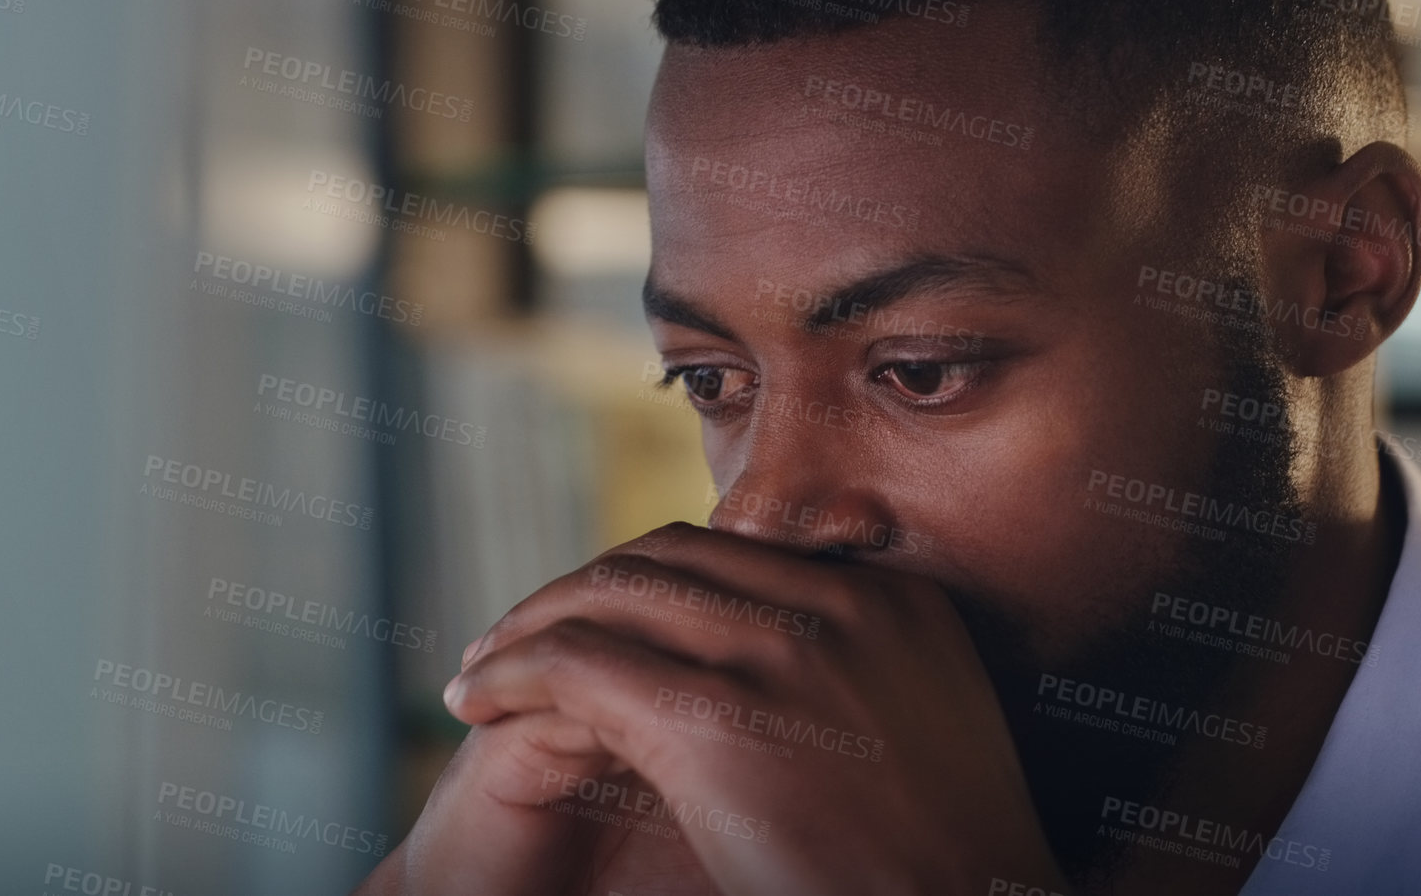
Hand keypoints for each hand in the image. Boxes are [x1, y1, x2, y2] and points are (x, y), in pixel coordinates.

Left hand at [375, 521, 1070, 895]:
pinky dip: (514, 673)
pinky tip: (480, 700)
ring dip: (530, 627)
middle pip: (669, 558)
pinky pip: (578, 665)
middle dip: (579, 593)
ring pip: (612, 596)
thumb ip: (862, 682)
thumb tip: (778, 684)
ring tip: (484, 670)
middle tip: (517, 638)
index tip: (595, 621)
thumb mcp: (924, 743)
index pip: (737, 556)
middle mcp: (841, 607)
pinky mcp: (718, 721)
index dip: (644, 581)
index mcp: (895, 604)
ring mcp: (782, 655)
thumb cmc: (940, 878)